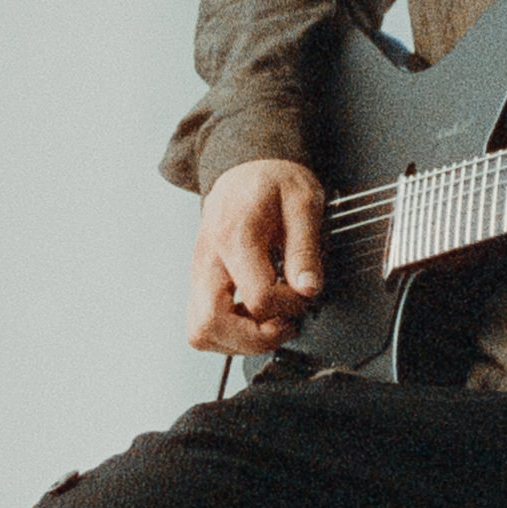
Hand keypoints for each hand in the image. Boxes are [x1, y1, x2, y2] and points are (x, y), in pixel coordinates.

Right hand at [190, 156, 326, 356]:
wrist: (246, 166)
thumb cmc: (274, 182)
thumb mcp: (303, 203)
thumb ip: (305, 248)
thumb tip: (307, 290)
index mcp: (234, 237)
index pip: (257, 298)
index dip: (288, 307)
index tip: (303, 293)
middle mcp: (208, 260)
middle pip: (209, 326)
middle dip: (253, 339)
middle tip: (282, 323)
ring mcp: (199, 273)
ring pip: (200, 332)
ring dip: (239, 341)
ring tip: (269, 320)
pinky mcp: (200, 282)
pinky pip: (203, 324)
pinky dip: (230, 332)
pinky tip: (254, 314)